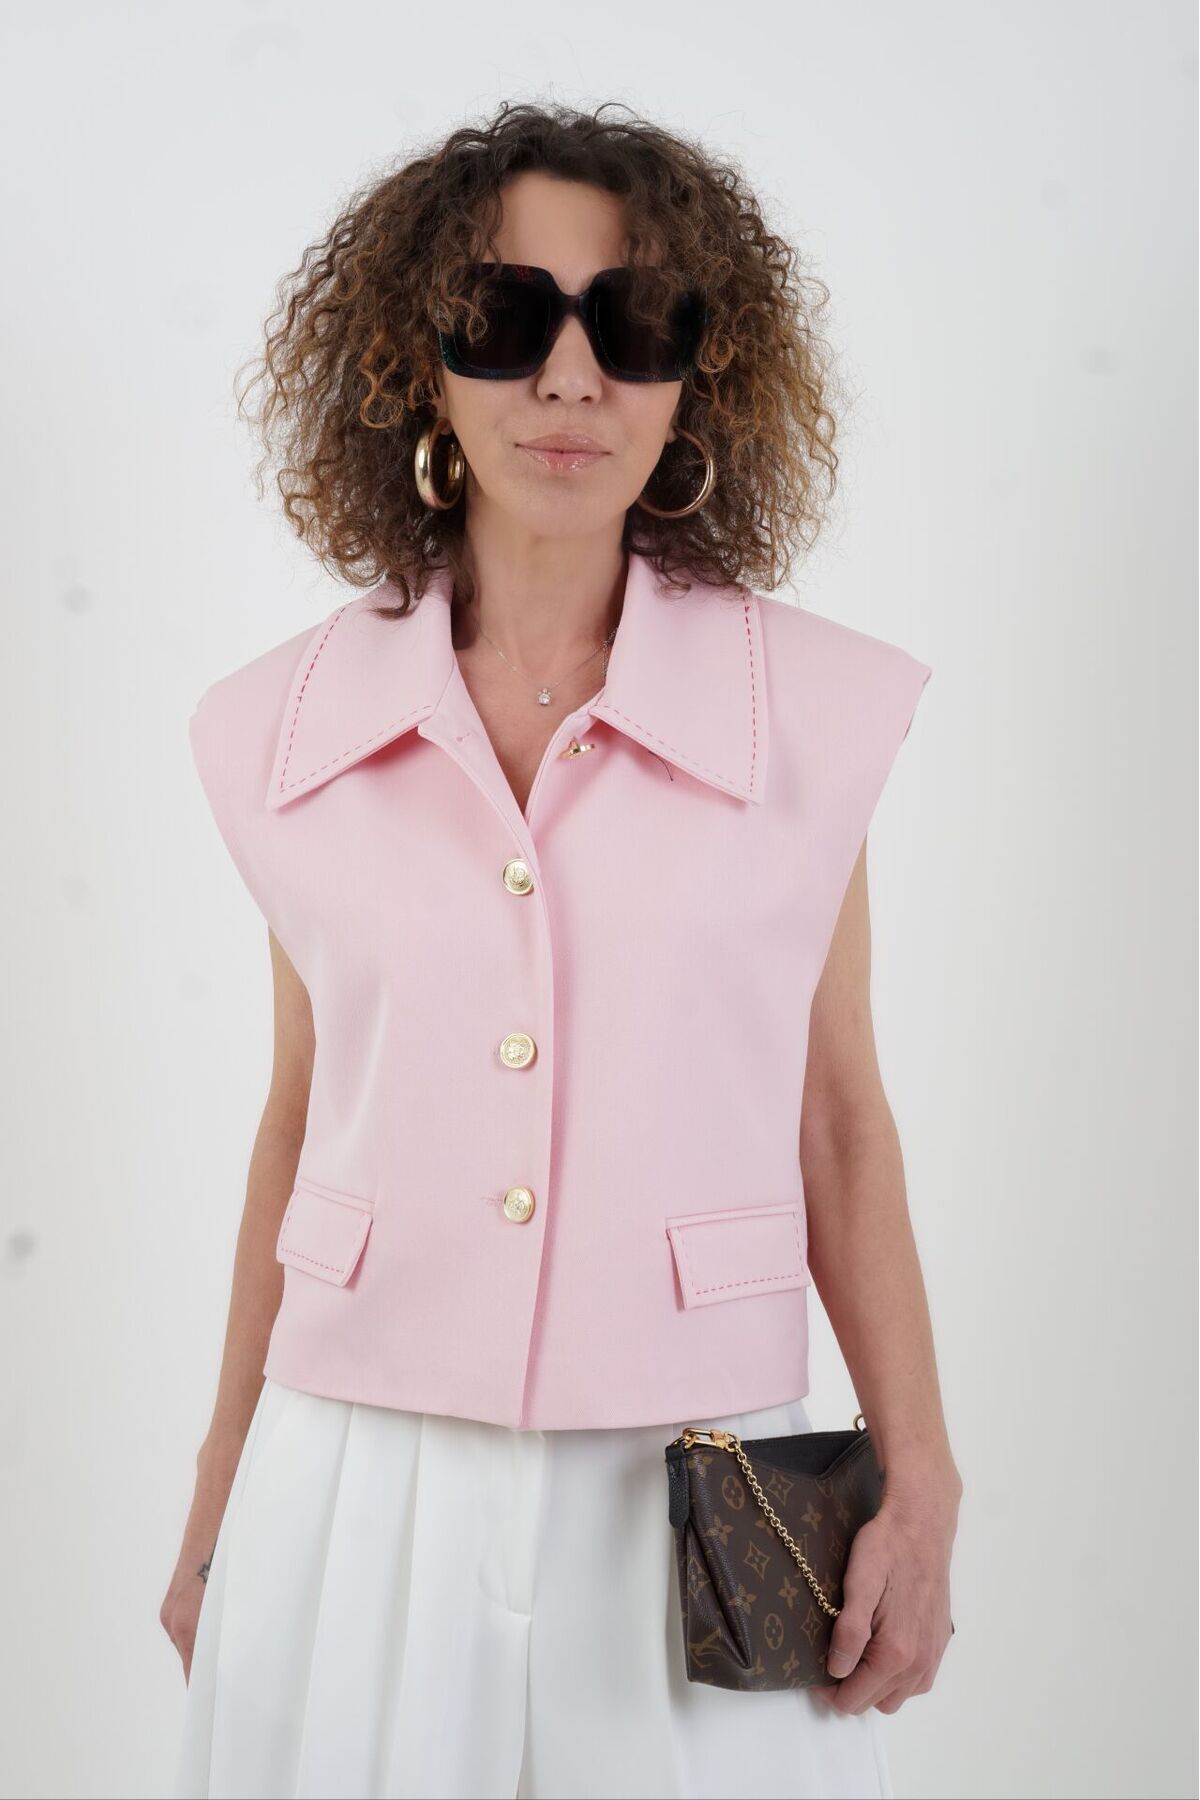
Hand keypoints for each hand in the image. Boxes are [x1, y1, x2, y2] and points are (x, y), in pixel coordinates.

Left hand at [810, 1479, 958, 1714]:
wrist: (922, 1525)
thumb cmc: (886, 1548)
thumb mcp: (858, 1583)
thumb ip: (849, 1633)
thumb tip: (837, 1670)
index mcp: (896, 1653)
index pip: (854, 1700)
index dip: (829, 1691)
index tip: (815, 1668)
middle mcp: (919, 1663)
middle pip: (875, 1703)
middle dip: (851, 1689)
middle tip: (834, 1656)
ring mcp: (933, 1655)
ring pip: (897, 1696)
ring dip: (875, 1685)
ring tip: (857, 1652)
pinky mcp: (940, 1643)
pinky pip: (917, 1681)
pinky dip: (898, 1676)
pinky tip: (884, 1647)